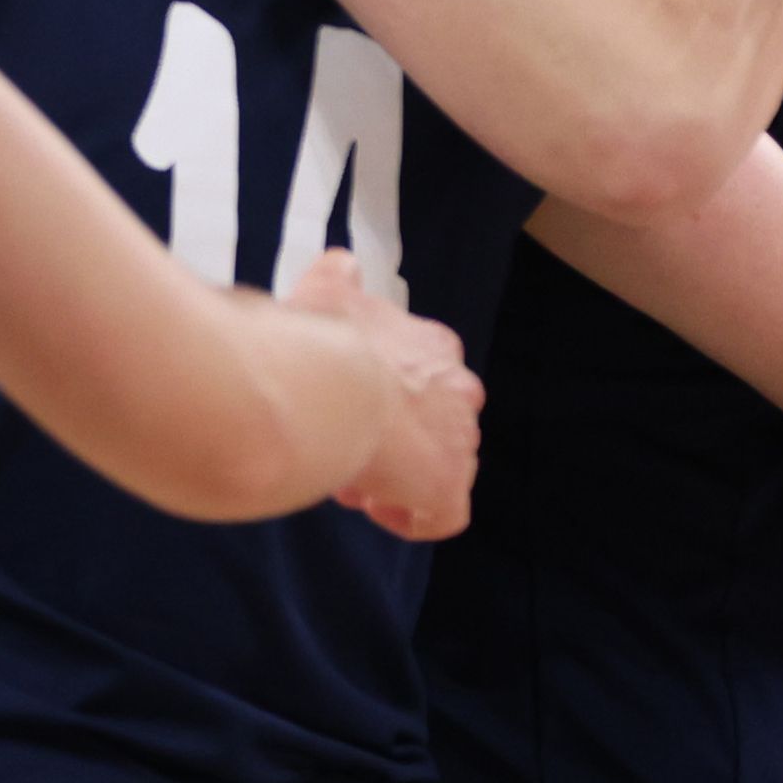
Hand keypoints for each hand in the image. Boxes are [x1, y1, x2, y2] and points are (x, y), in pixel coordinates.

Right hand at [287, 250, 482, 542]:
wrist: (327, 387)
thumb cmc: (323, 340)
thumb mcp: (327, 292)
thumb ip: (339, 279)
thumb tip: (340, 267)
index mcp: (435, 348)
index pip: (425, 377)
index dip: (385, 395)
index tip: (349, 404)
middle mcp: (460, 394)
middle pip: (434, 425)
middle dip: (395, 439)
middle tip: (347, 442)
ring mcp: (460, 444)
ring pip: (434, 469)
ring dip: (396, 476)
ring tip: (348, 472)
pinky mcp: (449, 490)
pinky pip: (440, 515)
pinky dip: (408, 514)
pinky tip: (371, 503)